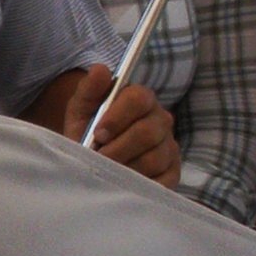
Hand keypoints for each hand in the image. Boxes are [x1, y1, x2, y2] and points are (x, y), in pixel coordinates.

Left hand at [63, 65, 181, 185]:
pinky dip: (140, 185)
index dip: (116, 118)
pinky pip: (162, 181)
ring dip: (125, 168)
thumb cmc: (89, 131)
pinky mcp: (173, 173)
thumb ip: (89, 89)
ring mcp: (169, 147)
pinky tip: (124, 184)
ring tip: (107, 173)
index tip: (97, 135)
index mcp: (141, 99)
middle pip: (148, 132)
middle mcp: (161, 120)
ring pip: (154, 158)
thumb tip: (101, 70)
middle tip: (98, 159)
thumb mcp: (82, 109)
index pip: (138, 99)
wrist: (90, 160)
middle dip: (118, 148)